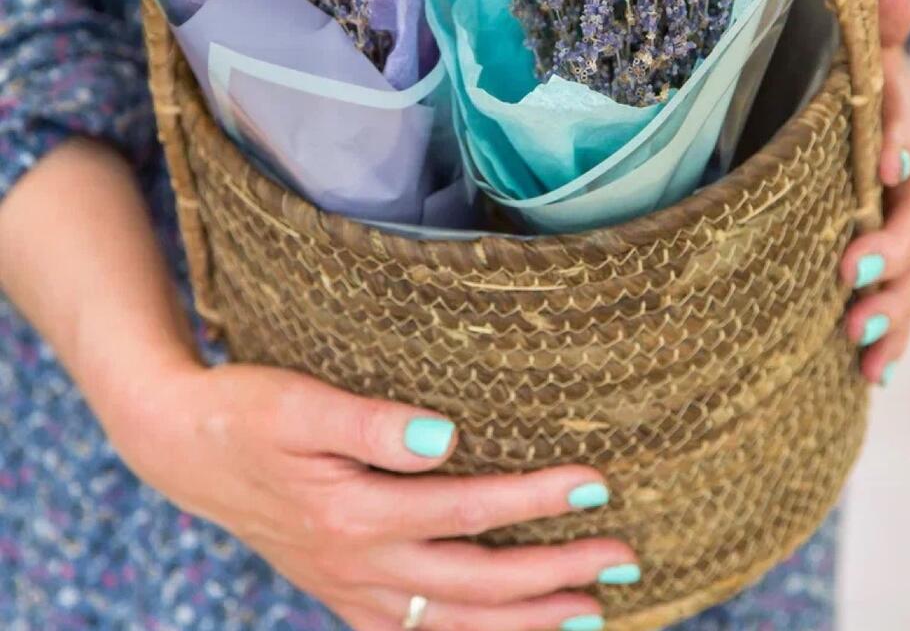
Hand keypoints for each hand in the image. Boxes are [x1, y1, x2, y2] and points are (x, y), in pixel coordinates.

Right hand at [106, 360, 636, 630]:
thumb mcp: (301, 403)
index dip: (536, 501)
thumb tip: (448, 438)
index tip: (597, 485)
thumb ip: (374, 424)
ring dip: (524, 623)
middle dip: (555, 574)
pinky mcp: (338, 588)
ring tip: (589, 616)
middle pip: (475, 582)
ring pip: (451, 624)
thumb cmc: (246, 410)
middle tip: (624, 558)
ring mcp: (347, 585)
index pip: (468, 511)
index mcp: (353, 511)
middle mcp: (357, 562)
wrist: (183, 446)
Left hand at [841, 0, 909, 385]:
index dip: (901, 139)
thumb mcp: (854, 59)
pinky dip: (890, 336)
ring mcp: (903, 226)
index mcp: (899, 125)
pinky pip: (898, 300)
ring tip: (860, 342)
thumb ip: (874, 36)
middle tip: (849, 271)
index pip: (907, 127)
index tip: (881, 162)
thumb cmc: (847, 93)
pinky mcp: (889, 262)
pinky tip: (872, 372)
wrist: (856, 129)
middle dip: (890, 246)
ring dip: (892, 307)